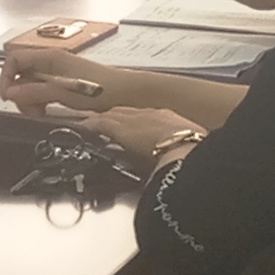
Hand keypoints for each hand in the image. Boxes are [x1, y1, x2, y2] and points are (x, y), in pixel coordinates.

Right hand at [0, 42, 117, 115]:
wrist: (123, 93)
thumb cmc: (98, 88)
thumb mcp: (61, 92)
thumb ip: (34, 91)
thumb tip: (10, 92)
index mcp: (48, 57)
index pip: (14, 59)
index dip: (6, 77)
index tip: (8, 97)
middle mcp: (50, 62)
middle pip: (20, 74)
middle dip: (19, 93)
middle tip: (28, 110)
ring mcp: (56, 73)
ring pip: (30, 85)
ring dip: (29, 100)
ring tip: (39, 113)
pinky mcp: (62, 84)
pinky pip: (41, 91)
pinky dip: (39, 102)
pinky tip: (46, 111)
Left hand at [82, 105, 199, 166]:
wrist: (186, 150)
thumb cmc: (194, 152)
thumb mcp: (192, 148)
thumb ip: (183, 152)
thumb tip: (186, 162)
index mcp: (169, 118)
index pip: (147, 116)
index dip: (135, 119)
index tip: (130, 124)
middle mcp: (149, 114)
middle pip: (127, 112)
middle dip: (116, 116)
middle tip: (104, 119)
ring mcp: (134, 120)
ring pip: (112, 115)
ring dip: (100, 118)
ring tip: (89, 120)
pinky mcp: (120, 129)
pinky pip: (99, 124)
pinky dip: (89, 125)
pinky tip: (80, 126)